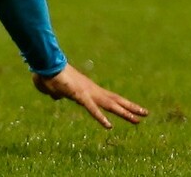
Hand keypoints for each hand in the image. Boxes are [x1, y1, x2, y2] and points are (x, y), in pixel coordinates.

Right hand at [33, 64, 148, 128]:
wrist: (44, 65)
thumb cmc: (47, 74)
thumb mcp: (53, 87)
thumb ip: (56, 93)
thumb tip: (55, 96)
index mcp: (87, 89)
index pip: (108, 97)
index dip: (120, 104)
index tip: (132, 109)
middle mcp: (91, 90)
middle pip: (114, 100)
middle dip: (130, 107)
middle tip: (146, 113)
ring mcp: (87, 93)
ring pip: (109, 105)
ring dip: (124, 113)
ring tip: (139, 120)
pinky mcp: (79, 95)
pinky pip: (91, 108)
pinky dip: (100, 117)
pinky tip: (109, 126)